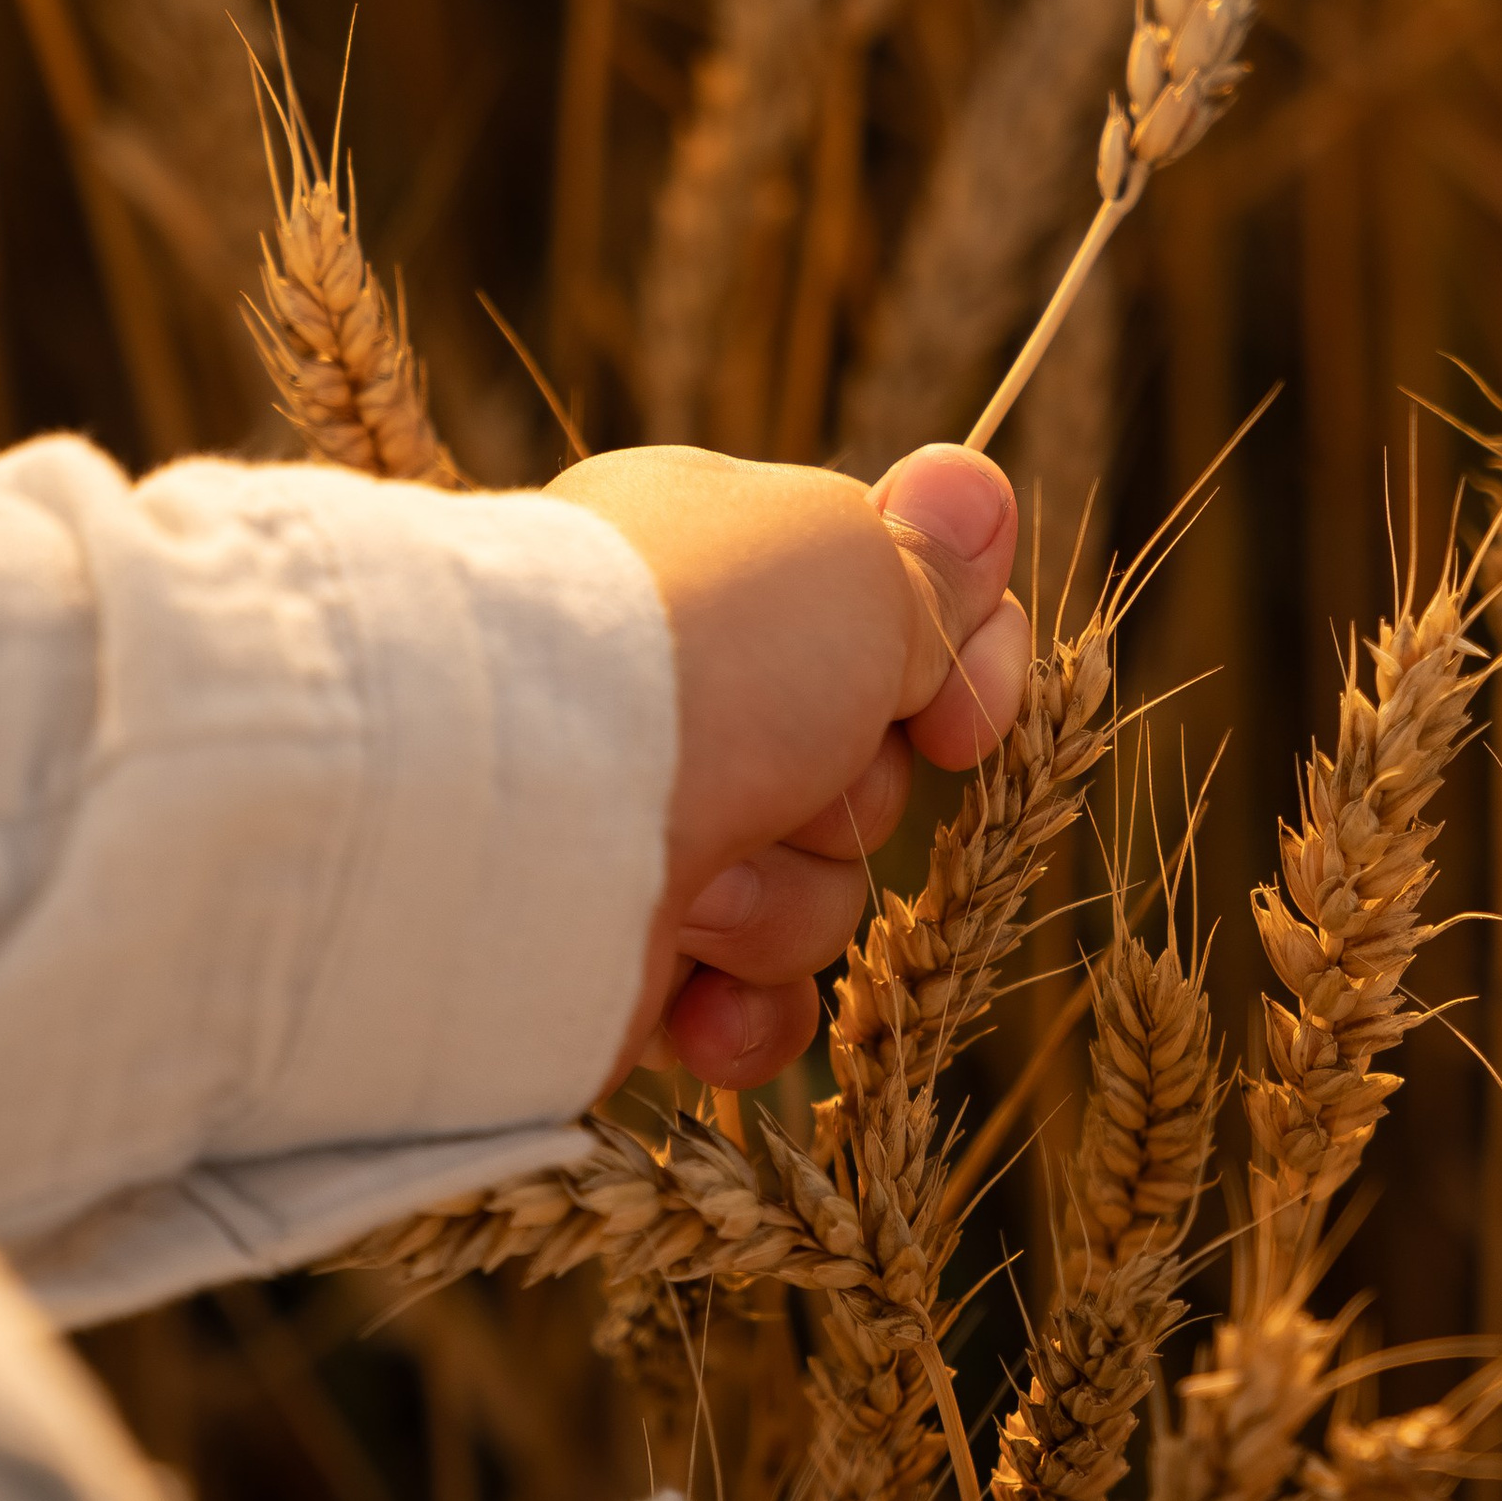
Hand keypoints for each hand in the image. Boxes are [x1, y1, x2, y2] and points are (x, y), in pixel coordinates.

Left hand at [558, 439, 1029, 1090]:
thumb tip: (971, 491)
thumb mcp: (853, 559)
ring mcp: (649, 823)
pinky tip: (700, 995)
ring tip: (699, 873)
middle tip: (793, 767)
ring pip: (820, 890)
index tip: (960, 715)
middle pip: (870, 763)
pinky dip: (741, 1009)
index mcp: (729, 559)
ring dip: (785, 897)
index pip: (899, 604)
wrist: (529, 803)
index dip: (961, 664)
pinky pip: (752, 1001)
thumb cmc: (708, 647)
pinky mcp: (621, 949)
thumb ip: (930, 560)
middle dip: (857, 790)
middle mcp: (688, 688)